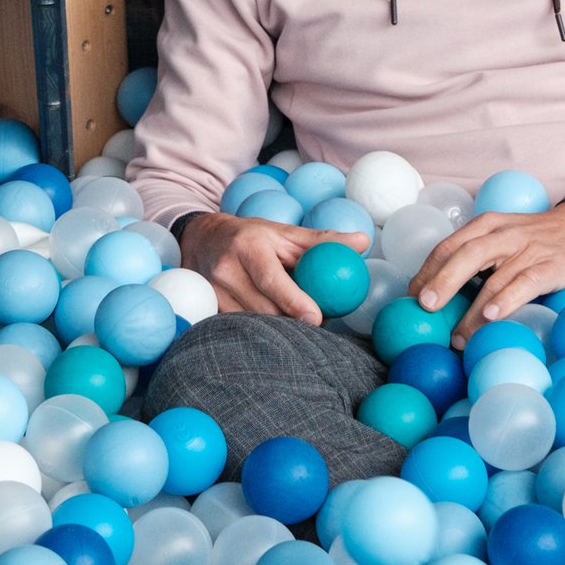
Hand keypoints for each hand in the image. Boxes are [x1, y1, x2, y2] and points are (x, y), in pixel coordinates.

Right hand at [177, 213, 369, 325]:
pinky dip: (257, 331)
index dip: (294, 301)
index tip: (317, 318)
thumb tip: (363, 241)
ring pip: (250, 323)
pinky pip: (237, 328)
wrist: (201, 238)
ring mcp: (212, 291)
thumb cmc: (252, 236)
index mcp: (247, 246)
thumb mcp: (284, 233)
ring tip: (293, 322)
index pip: (271, 279)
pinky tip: (271, 328)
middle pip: (263, 308)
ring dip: (275, 328)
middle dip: (291, 321)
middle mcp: (225, 269)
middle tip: (315, 324)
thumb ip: (322, 241)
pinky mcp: (207, 307)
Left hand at [409, 205, 564, 348]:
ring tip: (458, 336)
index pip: (448, 246)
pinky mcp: (552, 266)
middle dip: (440, 282)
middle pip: (463, 255)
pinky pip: (525, 283)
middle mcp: (503, 234)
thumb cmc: (537, 239)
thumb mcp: (504, 238)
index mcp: (486, 226)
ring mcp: (528, 250)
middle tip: (423, 308)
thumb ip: (478, 259)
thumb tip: (442, 297)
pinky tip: (492, 316)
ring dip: (473, 311)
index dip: (427, 271)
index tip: (410, 297)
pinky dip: (507, 300)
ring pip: (493, 278)